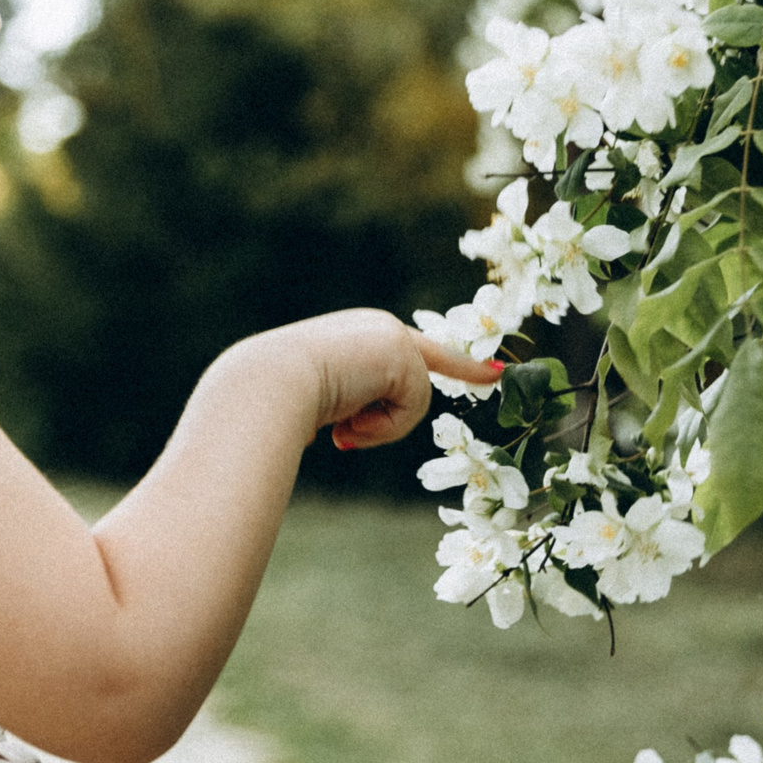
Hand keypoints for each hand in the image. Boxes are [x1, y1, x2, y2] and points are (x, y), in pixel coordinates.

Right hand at [254, 308, 502, 452]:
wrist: (266, 386)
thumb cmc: (276, 398)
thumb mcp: (314, 404)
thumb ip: (340, 411)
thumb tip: (337, 435)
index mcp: (356, 334)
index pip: (418, 350)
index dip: (459, 365)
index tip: (497, 372)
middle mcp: (378, 326)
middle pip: (416, 386)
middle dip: (390, 420)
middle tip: (408, 420)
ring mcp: (392, 336)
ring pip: (413, 402)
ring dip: (377, 427)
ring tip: (339, 425)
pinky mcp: (401, 353)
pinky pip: (412, 409)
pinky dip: (382, 427)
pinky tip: (346, 422)